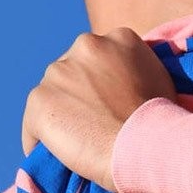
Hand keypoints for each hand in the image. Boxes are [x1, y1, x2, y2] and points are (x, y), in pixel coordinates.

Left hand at [22, 27, 175, 190]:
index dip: (100, 82)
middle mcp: (87, 44)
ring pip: (52, 93)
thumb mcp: (158, 76)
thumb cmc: (160, 118)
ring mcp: (60, 71)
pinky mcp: (40, 100)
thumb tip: (127, 79)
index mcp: (119, 37)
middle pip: (72, 69)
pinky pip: (33, 123)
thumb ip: (137, 67)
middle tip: (91, 122)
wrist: (145, 143)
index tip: (105, 103)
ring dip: (61, 112)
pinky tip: (55, 155)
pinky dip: (40, 139)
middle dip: (78, 92)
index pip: (98, 58)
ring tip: (74, 141)